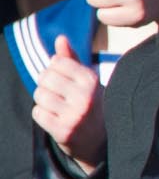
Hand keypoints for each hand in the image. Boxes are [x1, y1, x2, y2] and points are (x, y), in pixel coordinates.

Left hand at [31, 35, 104, 167]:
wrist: (100, 140)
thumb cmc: (90, 104)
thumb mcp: (86, 81)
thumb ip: (71, 60)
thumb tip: (60, 38)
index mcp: (92, 80)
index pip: (56, 62)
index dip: (54, 70)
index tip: (63, 81)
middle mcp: (85, 96)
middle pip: (44, 78)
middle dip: (46, 85)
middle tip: (59, 96)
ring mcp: (75, 114)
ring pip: (39, 96)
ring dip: (43, 102)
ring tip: (57, 108)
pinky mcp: (64, 131)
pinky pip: (38, 113)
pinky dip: (42, 116)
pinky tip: (55, 119)